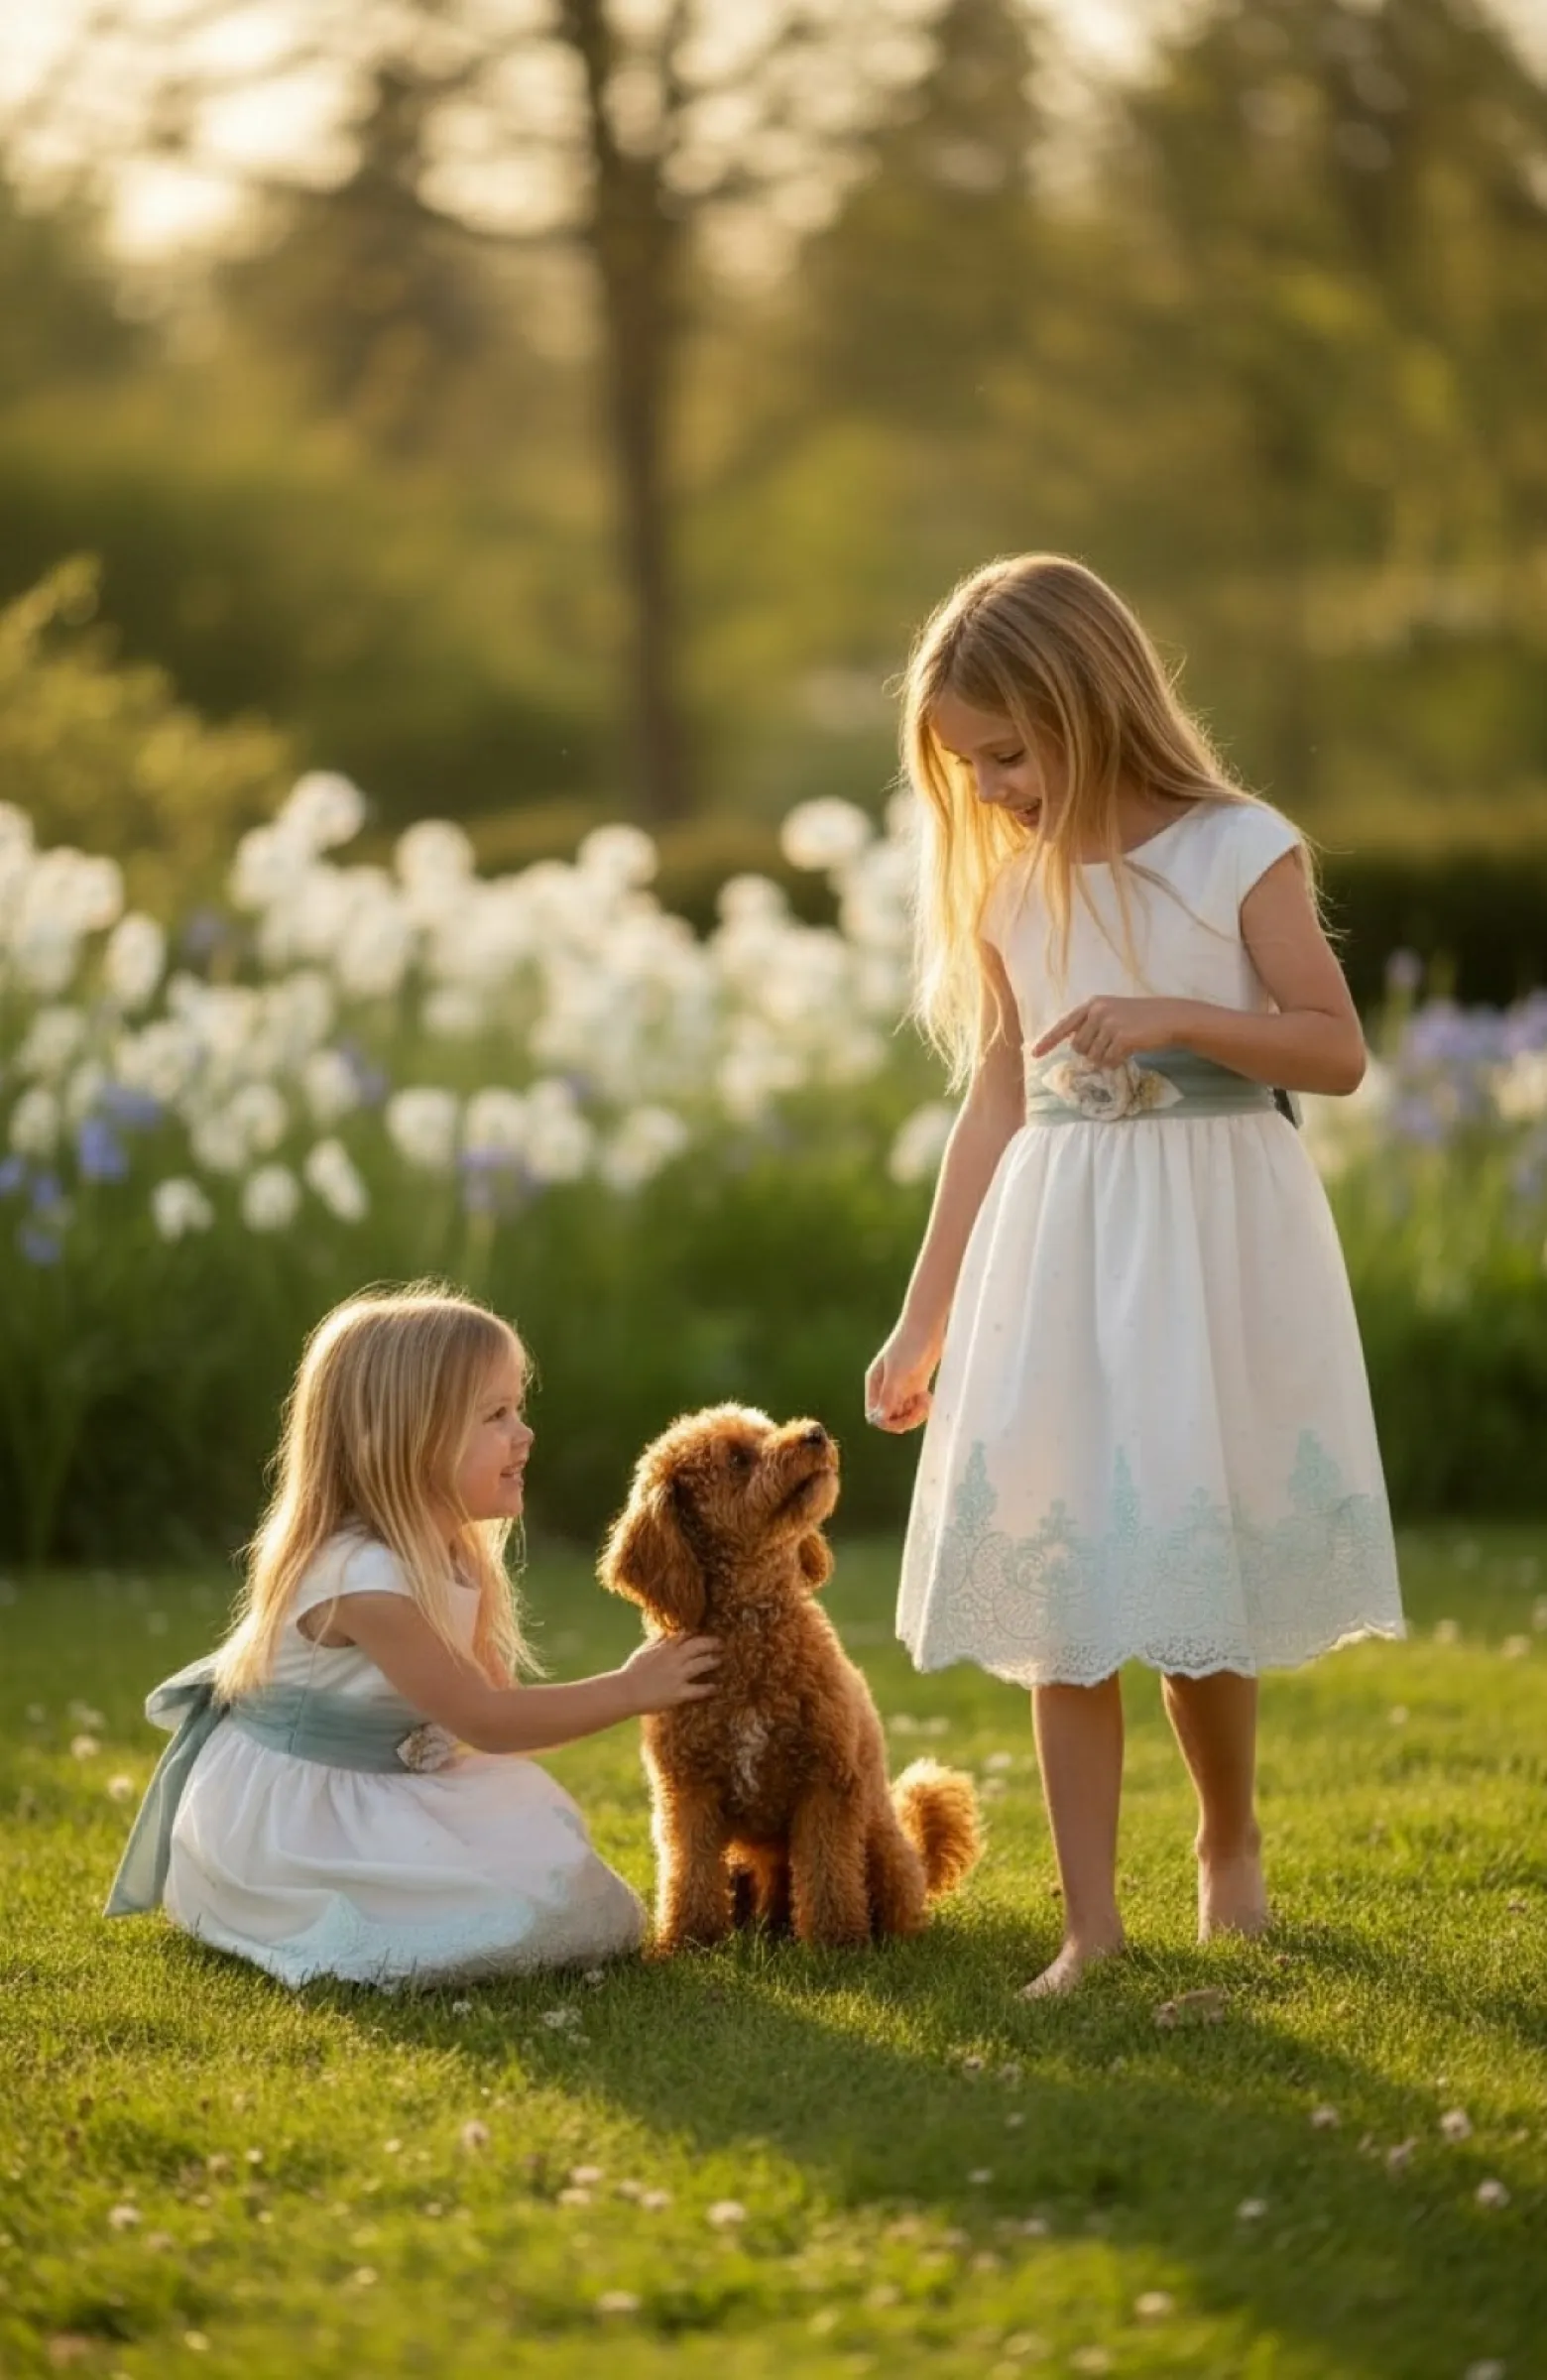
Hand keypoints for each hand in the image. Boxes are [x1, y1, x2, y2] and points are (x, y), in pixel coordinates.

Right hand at [618, 1632, 719, 1714]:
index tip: (704, 1633)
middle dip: (712, 1643)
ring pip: (703, 1663)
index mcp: (665, 1647)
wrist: (625, 1691)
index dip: (698, 1633)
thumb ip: (657, 1640)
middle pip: (699, 1645)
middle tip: (721, 1644)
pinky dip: (709, 1688)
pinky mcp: (679, 1693)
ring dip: (713, 1661)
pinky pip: (699, 1689)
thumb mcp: (644, 1650)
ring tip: (719, 1660)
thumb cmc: (632, 1671)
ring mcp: (678, 1675)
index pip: (686, 1634)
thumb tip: (668, 1632)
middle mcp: (674, 1658)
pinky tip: (716, 1688)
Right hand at [864, 1318, 941, 1433]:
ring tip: (925, 1401)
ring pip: (903, 1414)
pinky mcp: (916, 1385)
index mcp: (875, 1384)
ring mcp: (901, 1387)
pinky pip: (915, 1407)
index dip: (888, 1422)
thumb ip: (888, 1396)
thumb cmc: (909, 1344)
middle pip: (889, 1418)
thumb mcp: (897, 1372)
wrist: (926, 1325)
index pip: (874, 1415)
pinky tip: (928, 1397)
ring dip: (915, 1414)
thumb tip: (878, 1419)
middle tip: (920, 1409)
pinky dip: (922, 1408)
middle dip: (905, 1419)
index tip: (905, 1414)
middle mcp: (885, 1388)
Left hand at [1031, 996, 1181, 1066]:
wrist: (1170, 1018)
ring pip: (1093, 1057)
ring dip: (1106, 1058)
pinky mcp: (1122, 1038)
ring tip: (1123, 1047)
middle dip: (1091, 1053)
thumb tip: (1076, 1047)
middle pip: (1078, 1047)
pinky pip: (1108, 1062)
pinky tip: (1129, 1052)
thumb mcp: (1114, 1012)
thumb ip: (1092, 1024)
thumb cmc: (1142, 1017)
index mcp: (1093, 1004)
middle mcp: (1098, 1011)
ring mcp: (1109, 1024)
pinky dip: (1116, 1062)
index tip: (1035, 1055)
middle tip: (1111, 1046)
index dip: (1049, 1041)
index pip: (1065, 1024)